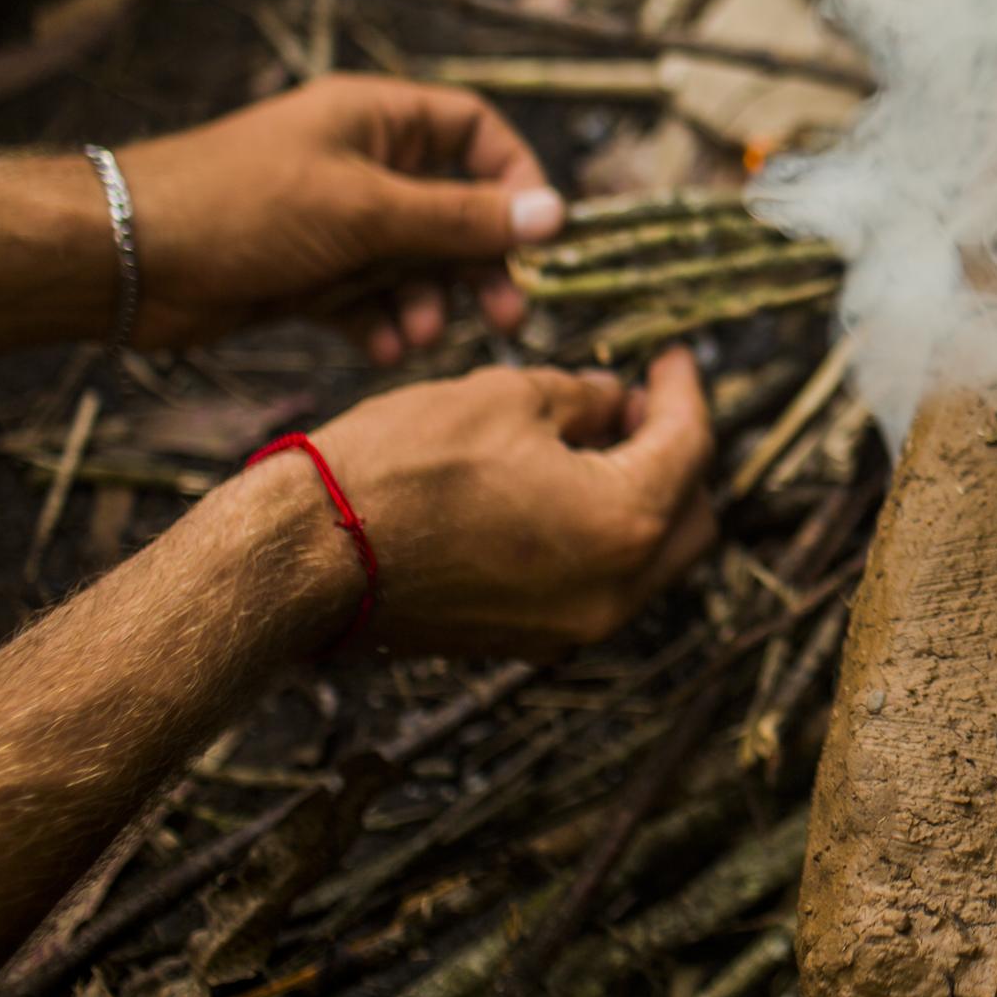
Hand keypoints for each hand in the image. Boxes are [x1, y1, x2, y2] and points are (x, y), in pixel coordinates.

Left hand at [117, 75, 567, 360]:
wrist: (127, 258)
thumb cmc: (243, 206)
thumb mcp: (367, 209)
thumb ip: (463, 218)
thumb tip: (555, 215)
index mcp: (378, 121)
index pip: (475, 133)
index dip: (516, 179)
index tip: (541, 234)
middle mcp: (364, 166)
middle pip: (455, 211)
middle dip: (480, 265)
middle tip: (507, 313)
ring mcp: (337, 223)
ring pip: (416, 264)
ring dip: (428, 303)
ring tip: (420, 336)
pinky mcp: (311, 274)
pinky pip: (373, 299)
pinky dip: (385, 324)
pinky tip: (386, 348)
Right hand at [270, 348, 717, 656]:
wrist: (305, 558)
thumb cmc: (401, 468)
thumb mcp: (507, 398)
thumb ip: (584, 397)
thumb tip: (616, 399)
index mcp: (626, 522)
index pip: (690, 445)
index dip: (683, 390)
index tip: (672, 357)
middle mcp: (616, 590)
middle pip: (691, 514)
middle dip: (676, 451)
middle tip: (638, 401)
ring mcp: (573, 626)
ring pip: (649, 556)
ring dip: (640, 495)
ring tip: (595, 437)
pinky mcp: (529, 640)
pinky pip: (598, 584)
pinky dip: (600, 534)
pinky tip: (561, 486)